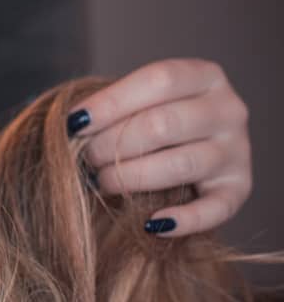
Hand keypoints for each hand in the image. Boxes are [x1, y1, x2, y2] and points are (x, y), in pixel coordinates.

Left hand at [67, 58, 251, 236]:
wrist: (180, 151)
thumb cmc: (143, 123)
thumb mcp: (130, 105)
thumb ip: (105, 109)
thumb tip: (64, 128)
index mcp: (203, 76)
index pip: (158, 81)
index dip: (110, 103)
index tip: (72, 123)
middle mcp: (228, 110)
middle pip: (164, 124)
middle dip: (113, 144)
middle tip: (85, 158)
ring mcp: (237, 151)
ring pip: (182, 163)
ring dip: (132, 177)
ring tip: (102, 182)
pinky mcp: (238, 190)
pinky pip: (214, 209)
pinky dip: (181, 220)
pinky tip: (149, 224)